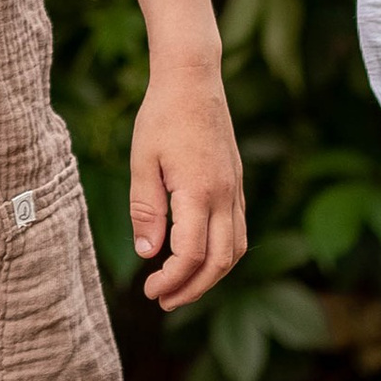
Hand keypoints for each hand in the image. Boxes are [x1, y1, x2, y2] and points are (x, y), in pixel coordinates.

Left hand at [129, 57, 245, 309]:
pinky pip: (238, 230)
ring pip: (236, 249)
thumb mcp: (142, 161)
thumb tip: (148, 253)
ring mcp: (235, 189)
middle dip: (193, 288)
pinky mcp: (237, 183)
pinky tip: (199, 256)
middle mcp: (225, 195)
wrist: (193, 79)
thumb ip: (146, 209)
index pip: (191, 255)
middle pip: (220, 262)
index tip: (149, 290)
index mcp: (198, 191)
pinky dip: (222, 253)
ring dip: (211, 275)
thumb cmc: (161, 115)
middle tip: (163, 301)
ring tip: (181, 286)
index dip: (171, 280)